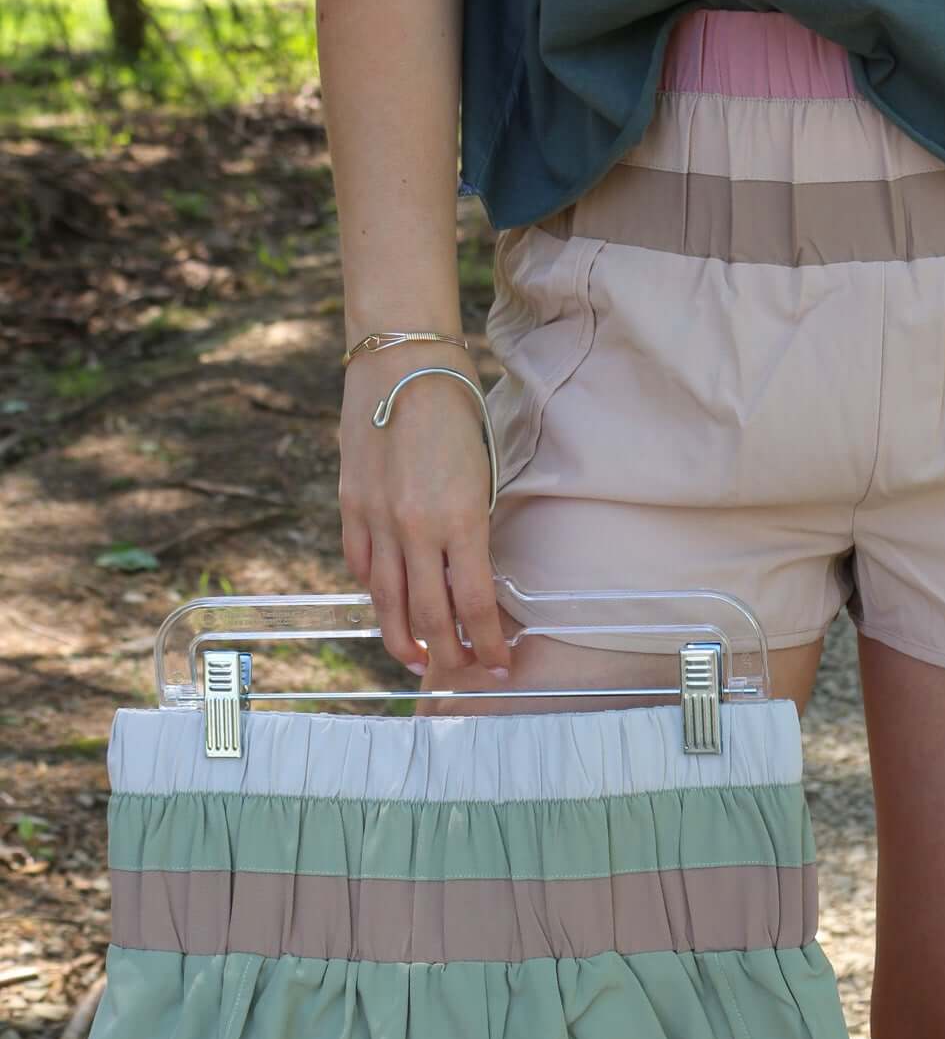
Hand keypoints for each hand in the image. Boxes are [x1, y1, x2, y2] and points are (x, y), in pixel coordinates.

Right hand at [338, 344, 513, 682]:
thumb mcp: (481, 476)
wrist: (401, 365)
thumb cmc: (455, 413)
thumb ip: (473, 530)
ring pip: (386, 600)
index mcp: (460, 520)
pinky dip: (372, 589)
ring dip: (402, 638)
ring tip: (415, 660)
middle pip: (429, 615)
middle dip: (448, 654)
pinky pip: (360, 564)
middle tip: (460, 674)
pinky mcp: (350, 506)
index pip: (475, 604)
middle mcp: (415, 529)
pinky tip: (384, 605)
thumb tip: (471, 578)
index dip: (488, 644)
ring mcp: (377, 519)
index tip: (500, 664)